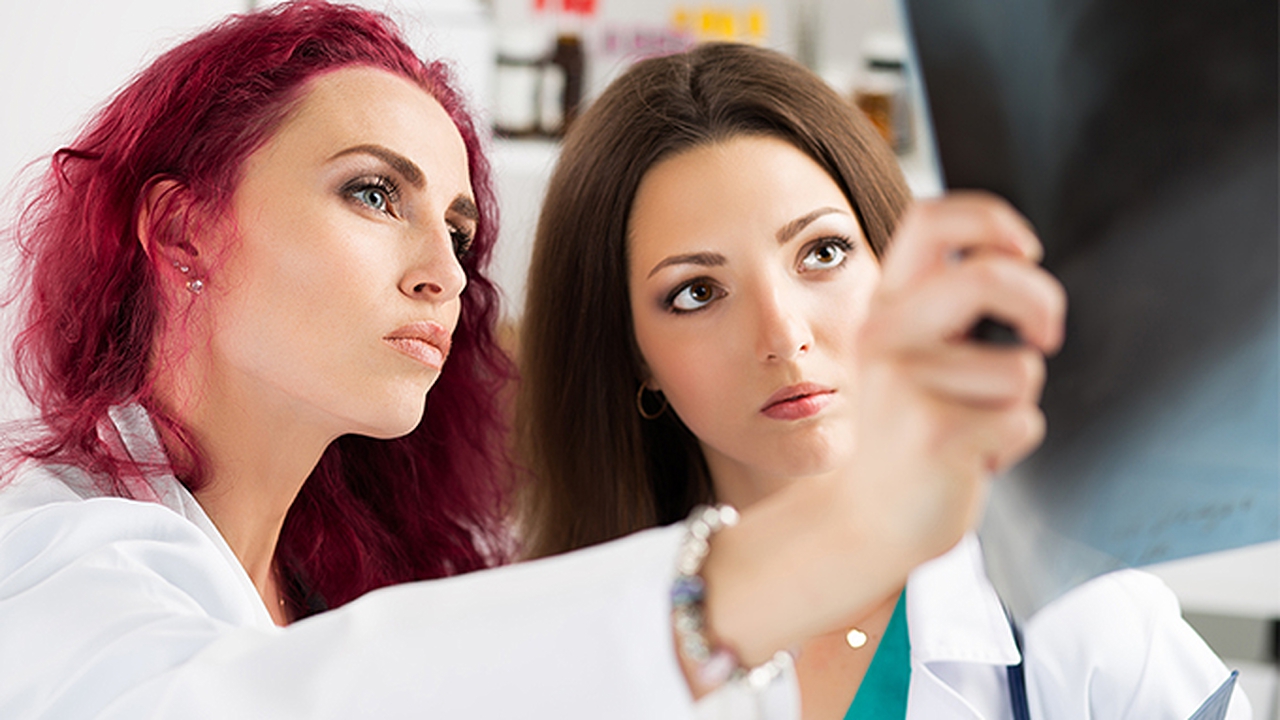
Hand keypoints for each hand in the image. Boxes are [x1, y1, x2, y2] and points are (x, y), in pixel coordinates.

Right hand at [848, 191, 1065, 564]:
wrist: (862, 519)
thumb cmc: (902, 435)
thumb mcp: (906, 354)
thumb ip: (943, 309)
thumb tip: (1018, 261)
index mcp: (882, 307)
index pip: (931, 220)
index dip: (991, 219)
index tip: (1024, 250)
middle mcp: (885, 337)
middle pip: (988, 277)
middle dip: (1042, 302)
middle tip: (1045, 335)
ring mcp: (907, 386)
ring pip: (1021, 370)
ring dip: (1016, 406)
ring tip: (972, 429)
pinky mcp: (938, 435)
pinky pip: (1024, 423)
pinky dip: (1012, 447)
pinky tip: (968, 460)